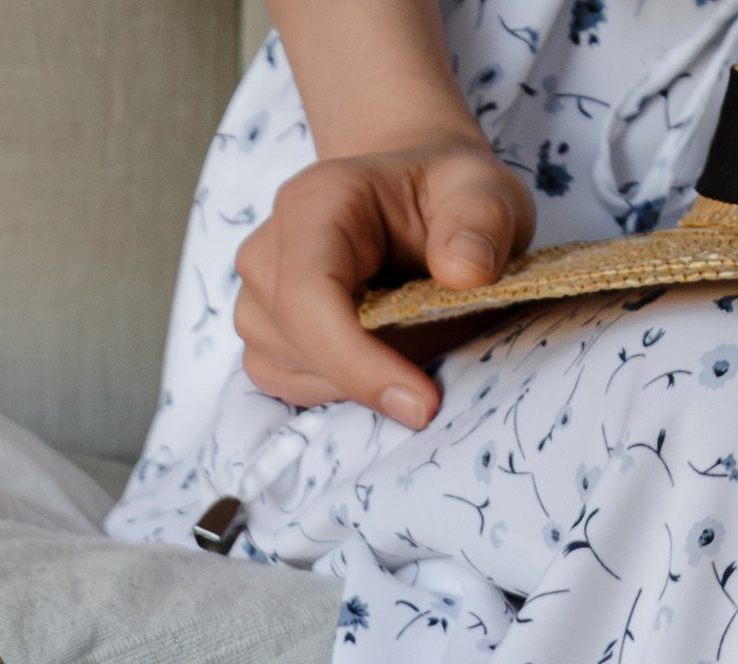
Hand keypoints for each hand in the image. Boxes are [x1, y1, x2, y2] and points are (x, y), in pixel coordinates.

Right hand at [233, 134, 532, 423]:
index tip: (421, 402)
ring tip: (413, 335)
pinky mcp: (263, 340)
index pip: (307, 296)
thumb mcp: (482, 188)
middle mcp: (267, 252)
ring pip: (297, 375)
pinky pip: (295, 387)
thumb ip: (481, 222)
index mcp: (315, 203)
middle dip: (374, 372)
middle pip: (301, 344)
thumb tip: (465, 273)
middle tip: (441, 350)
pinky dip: (344, 387)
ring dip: (362, 380)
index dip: (357, 361)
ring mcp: (256, 300)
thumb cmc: (442, 192)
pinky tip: (379, 353)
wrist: (410, 197)